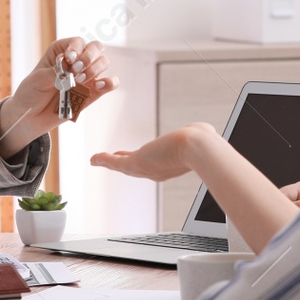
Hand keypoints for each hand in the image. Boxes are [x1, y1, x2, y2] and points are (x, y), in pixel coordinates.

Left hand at [0, 37, 119, 157]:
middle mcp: (77, 61)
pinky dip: (110, 82)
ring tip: (79, 81)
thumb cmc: (31, 92)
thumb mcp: (37, 79)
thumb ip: (55, 73)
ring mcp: (87, 76)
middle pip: (96, 47)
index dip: (77, 48)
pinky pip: (110, 83)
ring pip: (104, 62)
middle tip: (76, 70)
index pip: (78, 41)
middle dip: (88, 56)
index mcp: (62, 51)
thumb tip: (71, 72)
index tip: (69, 59)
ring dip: (94, 69)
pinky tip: (99, 86)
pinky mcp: (94, 92)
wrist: (31, 116)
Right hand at [90, 124, 215, 181]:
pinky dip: (104, 160)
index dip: (141, 160)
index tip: (133, 157)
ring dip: (109, 162)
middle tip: (111, 159)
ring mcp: (146, 168)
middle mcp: (157, 170)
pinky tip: (94, 158)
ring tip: (96, 160)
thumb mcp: (198, 135)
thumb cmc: (201, 142)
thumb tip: (205, 129)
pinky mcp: (136, 163)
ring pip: (123, 166)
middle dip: (122, 164)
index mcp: (170, 165)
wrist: (196, 148)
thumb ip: (198, 133)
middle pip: (135, 168)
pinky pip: (116, 163)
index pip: (151, 163)